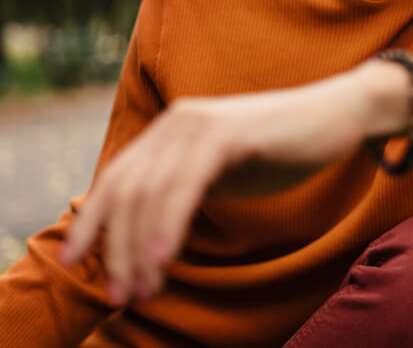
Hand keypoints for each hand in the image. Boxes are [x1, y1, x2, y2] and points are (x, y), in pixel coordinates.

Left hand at [58, 60, 412, 305]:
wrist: (338, 116)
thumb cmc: (282, 150)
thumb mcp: (222, 173)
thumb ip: (185, 191)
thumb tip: (145, 237)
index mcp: (169, 130)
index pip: (114, 180)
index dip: (90, 224)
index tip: (73, 265)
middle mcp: (175, 122)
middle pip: (125, 193)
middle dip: (116, 250)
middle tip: (122, 297)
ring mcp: (199, 124)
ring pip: (149, 194)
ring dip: (140, 249)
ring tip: (146, 290)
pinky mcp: (227, 133)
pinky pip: (185, 185)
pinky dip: (169, 225)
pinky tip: (166, 258)